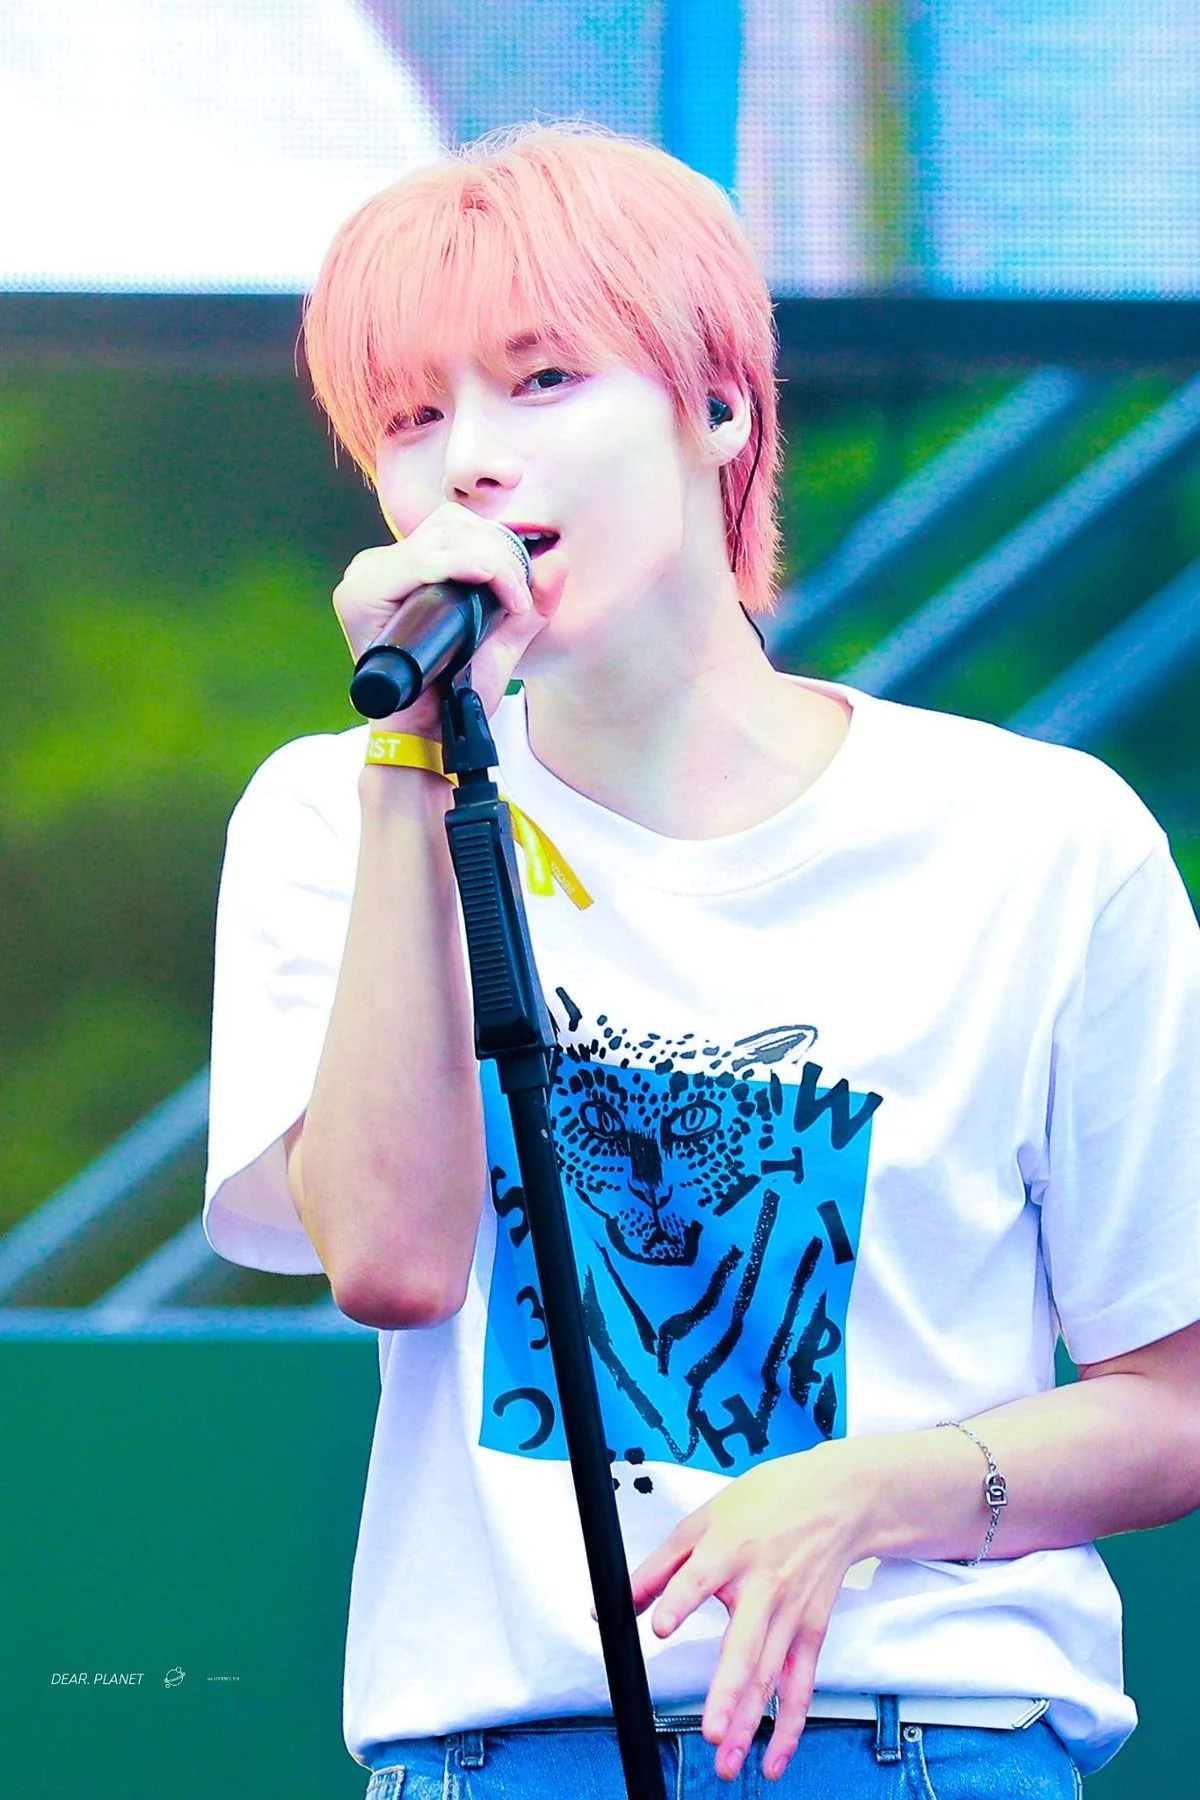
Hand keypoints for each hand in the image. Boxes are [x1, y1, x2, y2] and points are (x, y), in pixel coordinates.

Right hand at [333, 501, 568, 735]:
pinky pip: (422, 561)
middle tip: (519, 600)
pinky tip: (492, 585)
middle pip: (451, 524)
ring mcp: (366, 578)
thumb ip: (531, 604)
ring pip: (443, 537)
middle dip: (500, 554)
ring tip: (510, 604)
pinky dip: (466, 565)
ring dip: (492, 562)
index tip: (520, 593)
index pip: (454, 526)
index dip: (496, 546)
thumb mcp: (503, 642)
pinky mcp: (361, 595)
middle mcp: (380, 566)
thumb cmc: (458, 691)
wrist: (432, 734)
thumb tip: (558, 560)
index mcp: (406, 569)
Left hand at [628, 1444, 869, 1782]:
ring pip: (770, 1676)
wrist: (837, 1500)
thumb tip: (618, 1601)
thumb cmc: (767, 1504)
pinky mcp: (812, 1631)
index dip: (680, 1601)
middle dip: (727, 1692)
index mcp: (730, 1550)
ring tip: (726, 1758)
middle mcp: (764, 1586)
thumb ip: (660, 1565)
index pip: (700, 1578)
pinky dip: (789, 1725)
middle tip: (709, 1731)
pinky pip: (800, 1685)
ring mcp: (792, 1613)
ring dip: (749, 1722)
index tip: (662, 1626)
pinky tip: (772, 1758)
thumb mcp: (704, 1519)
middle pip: (745, 1645)